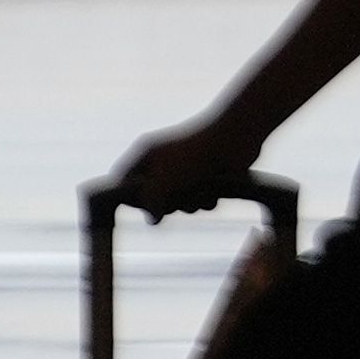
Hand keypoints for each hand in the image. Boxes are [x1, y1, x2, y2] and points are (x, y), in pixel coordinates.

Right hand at [116, 119, 259, 218]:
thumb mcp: (164, 178)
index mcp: (146, 156)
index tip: (143, 208)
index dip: (130, 197)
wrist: (236, 138)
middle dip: (169, 202)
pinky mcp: (207, 179)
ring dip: (191, 202)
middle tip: (179, 193)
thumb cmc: (195, 154)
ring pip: (180, 203)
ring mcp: (186, 172)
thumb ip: (151, 200)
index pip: (124, 181)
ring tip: (200, 188)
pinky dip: (207, 199)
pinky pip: (200, 201)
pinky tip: (215, 189)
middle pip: (154, 198)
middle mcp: (163, 164)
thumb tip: (152, 220)